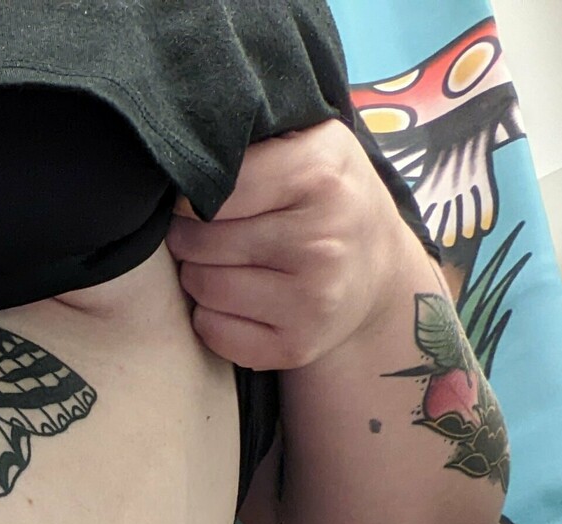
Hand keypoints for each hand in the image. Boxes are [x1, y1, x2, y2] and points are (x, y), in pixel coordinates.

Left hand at [165, 118, 411, 370]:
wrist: (379, 269)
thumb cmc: (328, 199)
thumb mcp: (309, 145)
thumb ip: (252, 141)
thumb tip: (183, 152)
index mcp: (320, 174)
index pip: (211, 188)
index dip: (192, 195)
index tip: (202, 197)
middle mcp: (321, 240)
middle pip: (199, 241)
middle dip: (191, 236)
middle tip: (214, 232)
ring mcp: (312, 299)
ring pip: (202, 287)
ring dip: (200, 275)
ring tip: (228, 263)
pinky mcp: (297, 345)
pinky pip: (213, 331)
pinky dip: (212, 317)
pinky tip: (240, 300)